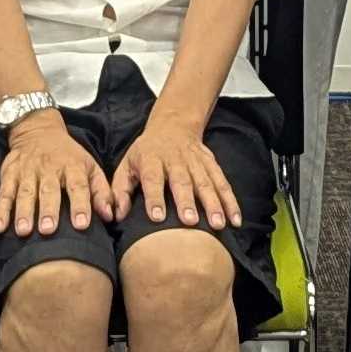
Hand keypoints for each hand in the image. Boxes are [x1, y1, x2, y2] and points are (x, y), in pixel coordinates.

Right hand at [0, 110, 109, 235]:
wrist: (38, 131)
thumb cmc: (68, 157)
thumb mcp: (90, 167)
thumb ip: (101, 192)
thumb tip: (111, 216)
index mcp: (72, 167)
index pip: (78, 186)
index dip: (80, 205)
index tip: (82, 225)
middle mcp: (49, 168)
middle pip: (49, 190)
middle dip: (48, 210)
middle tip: (48, 230)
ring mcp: (27, 171)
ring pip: (25, 192)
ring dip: (23, 212)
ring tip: (24, 230)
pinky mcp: (9, 174)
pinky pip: (4, 193)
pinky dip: (0, 210)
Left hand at [113, 115, 242, 228]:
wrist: (173, 126)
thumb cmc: (146, 153)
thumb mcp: (127, 165)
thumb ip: (120, 191)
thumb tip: (115, 215)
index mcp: (151, 159)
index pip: (152, 178)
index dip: (154, 197)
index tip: (157, 217)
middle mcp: (175, 160)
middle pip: (182, 181)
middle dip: (187, 201)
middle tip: (191, 222)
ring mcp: (196, 161)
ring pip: (206, 182)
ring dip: (213, 204)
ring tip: (218, 225)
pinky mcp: (212, 164)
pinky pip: (223, 183)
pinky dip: (231, 201)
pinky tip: (235, 220)